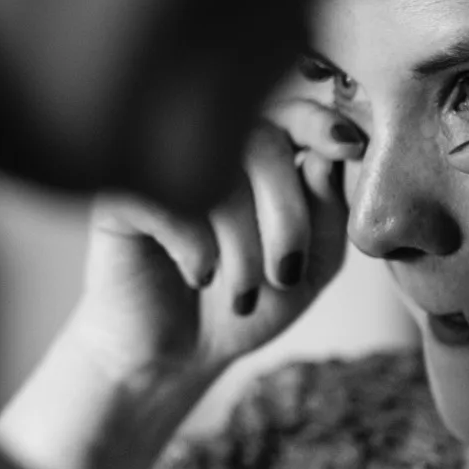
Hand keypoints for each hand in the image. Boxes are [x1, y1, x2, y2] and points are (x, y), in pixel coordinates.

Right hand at [69, 96, 362, 394]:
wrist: (175, 356)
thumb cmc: (246, 306)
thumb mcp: (311, 268)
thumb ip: (330, 212)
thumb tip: (329, 154)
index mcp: (258, 155)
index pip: (290, 112)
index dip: (320, 123)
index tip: (349, 147)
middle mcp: (206, 150)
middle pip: (260, 140)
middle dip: (287, 215)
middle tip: (285, 274)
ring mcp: (160, 167)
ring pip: (216, 173)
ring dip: (244, 246)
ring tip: (243, 295)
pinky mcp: (119, 198)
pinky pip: (168, 200)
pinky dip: (196, 247)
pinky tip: (198, 277)